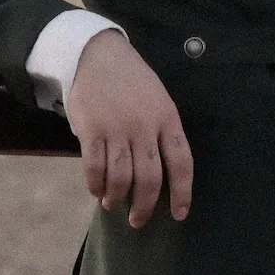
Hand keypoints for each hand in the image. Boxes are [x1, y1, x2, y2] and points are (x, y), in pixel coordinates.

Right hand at [65, 28, 192, 227]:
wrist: (98, 55)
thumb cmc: (133, 82)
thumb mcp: (159, 101)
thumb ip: (162, 133)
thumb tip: (160, 175)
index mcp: (168, 119)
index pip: (182, 163)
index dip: (182, 193)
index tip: (179, 214)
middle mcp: (145, 127)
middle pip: (150, 179)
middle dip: (144, 206)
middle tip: (138, 220)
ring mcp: (117, 129)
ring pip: (121, 178)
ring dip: (117, 197)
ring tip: (113, 204)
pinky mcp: (91, 130)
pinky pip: (95, 168)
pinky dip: (95, 185)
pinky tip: (96, 191)